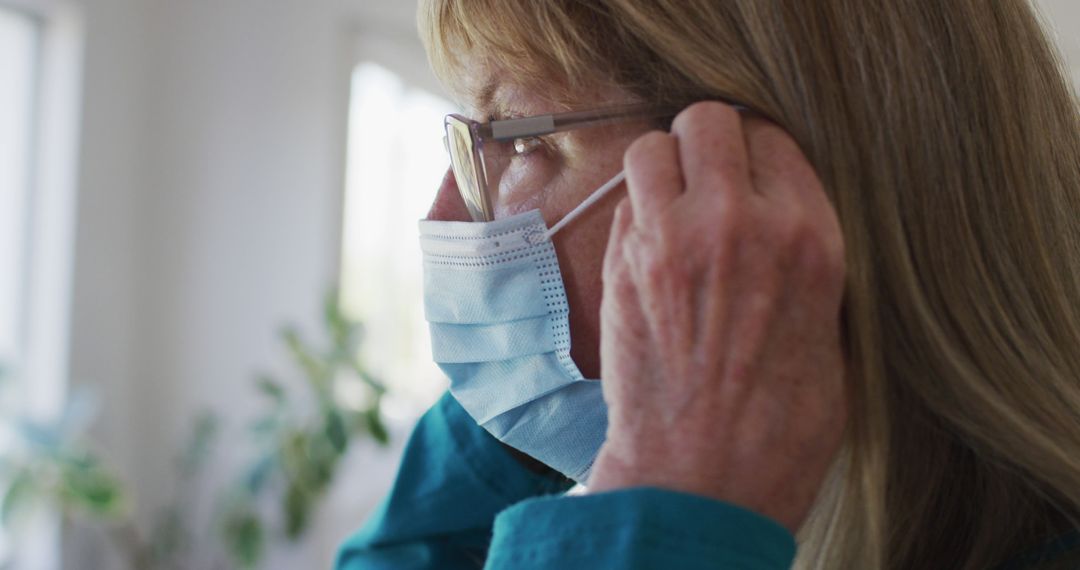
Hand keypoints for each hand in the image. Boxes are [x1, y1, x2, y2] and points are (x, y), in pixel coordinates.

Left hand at [588, 102, 847, 532]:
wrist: (702, 473)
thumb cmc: (779, 423)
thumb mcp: (831, 330)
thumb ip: (803, 258)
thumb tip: (778, 220)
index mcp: (808, 236)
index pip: (773, 136)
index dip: (757, 155)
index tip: (750, 176)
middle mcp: (739, 222)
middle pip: (709, 119)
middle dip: (704, 141)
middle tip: (705, 176)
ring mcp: (671, 239)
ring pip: (650, 147)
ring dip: (659, 168)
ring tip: (670, 204)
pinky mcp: (622, 264)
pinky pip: (624, 204)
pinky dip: (636, 215)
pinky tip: (651, 251)